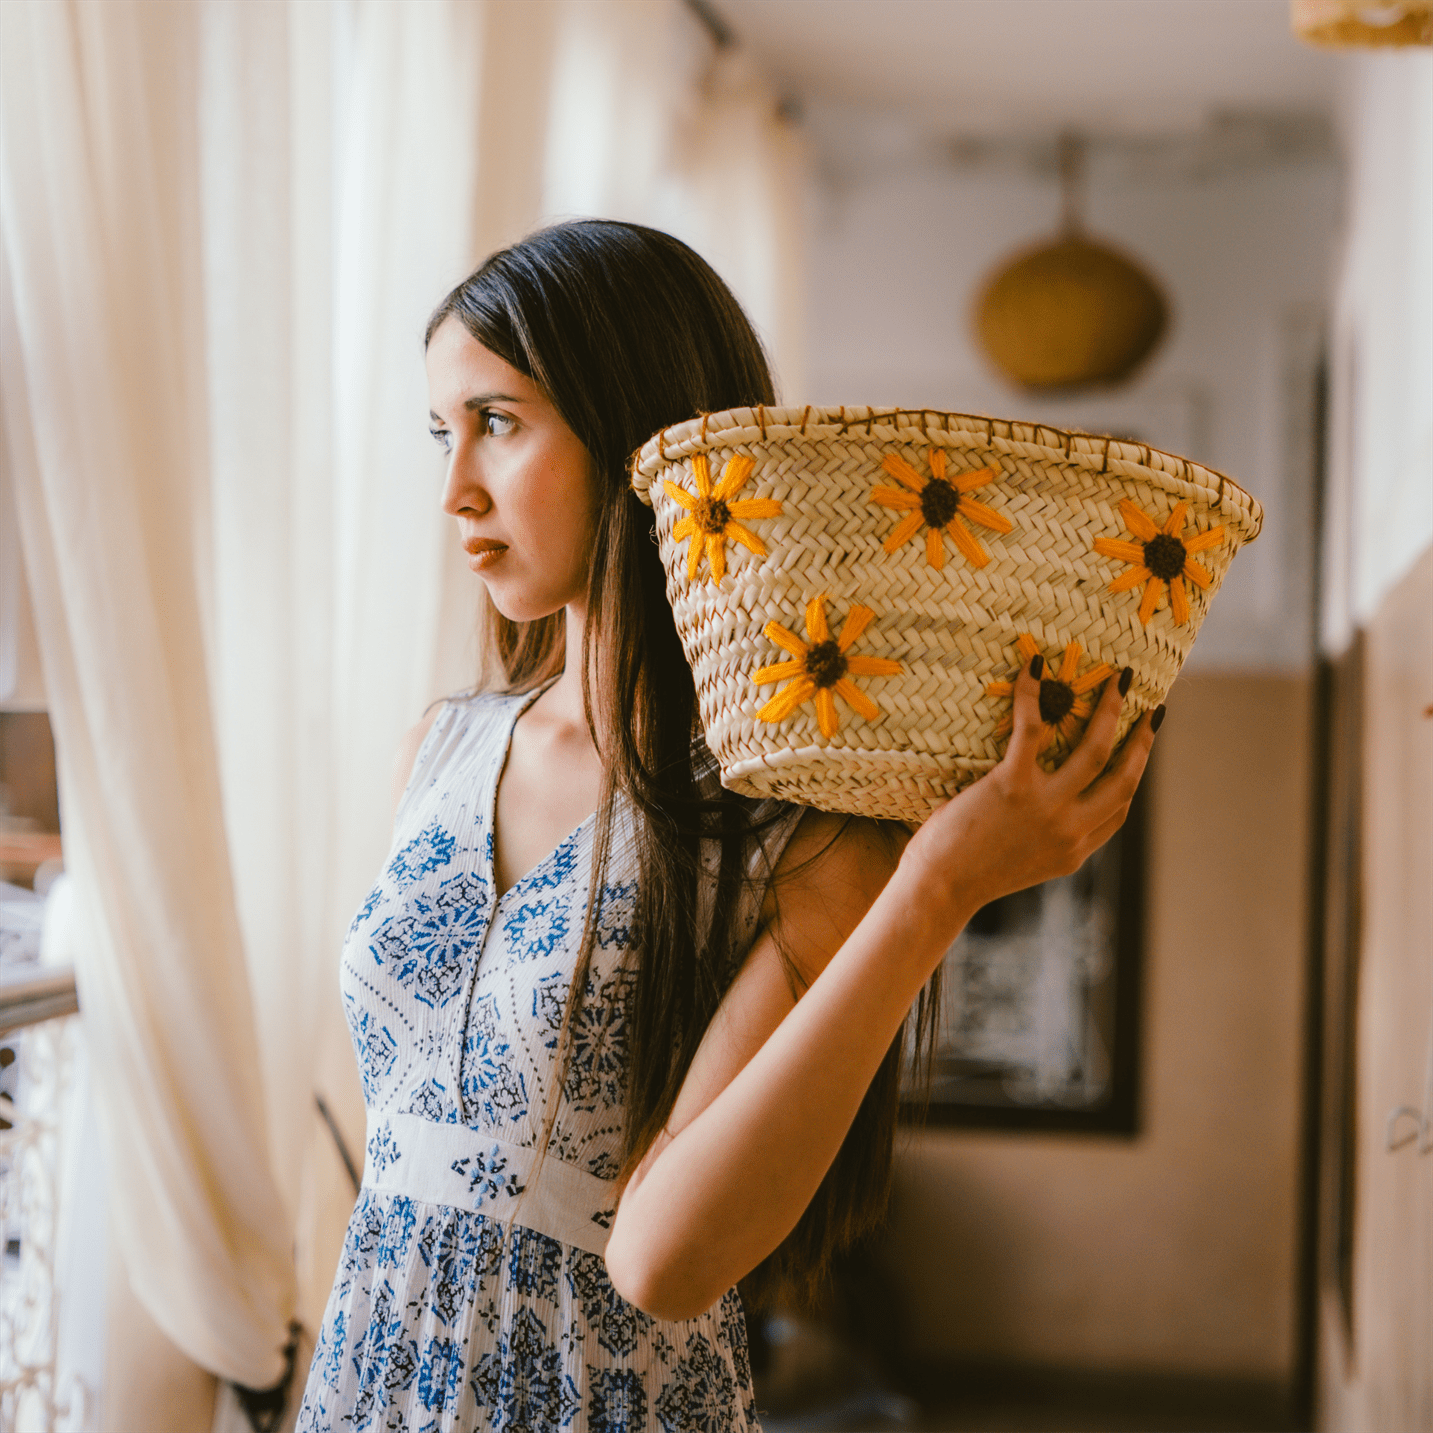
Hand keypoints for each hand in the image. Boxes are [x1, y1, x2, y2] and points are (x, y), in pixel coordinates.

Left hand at [901, 659, 1159, 928]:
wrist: (937, 891)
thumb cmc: (962, 875)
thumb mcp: (1018, 864)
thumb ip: (1039, 838)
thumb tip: (1038, 806)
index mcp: (1073, 852)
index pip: (1118, 809)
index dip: (1133, 773)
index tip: (1141, 747)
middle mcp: (1071, 830)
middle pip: (1124, 776)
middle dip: (1143, 738)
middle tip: (1152, 708)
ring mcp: (1047, 808)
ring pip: (1095, 749)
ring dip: (1111, 709)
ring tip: (1116, 680)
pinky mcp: (1014, 787)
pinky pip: (1033, 730)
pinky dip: (1033, 694)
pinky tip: (1034, 668)